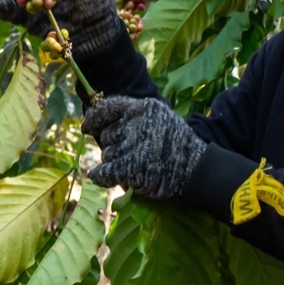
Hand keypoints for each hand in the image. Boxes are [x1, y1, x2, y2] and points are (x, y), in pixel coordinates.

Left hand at [84, 96, 205, 199]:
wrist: (197, 170)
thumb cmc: (179, 146)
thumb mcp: (162, 119)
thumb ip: (137, 118)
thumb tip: (106, 124)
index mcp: (143, 108)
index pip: (108, 107)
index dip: (93, 118)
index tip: (86, 126)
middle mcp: (135, 124)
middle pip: (106, 135)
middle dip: (112, 146)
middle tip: (130, 155)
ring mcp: (132, 146)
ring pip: (106, 155)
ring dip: (113, 162)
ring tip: (134, 166)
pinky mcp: (131, 168)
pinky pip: (103, 172)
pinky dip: (99, 176)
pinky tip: (98, 177)